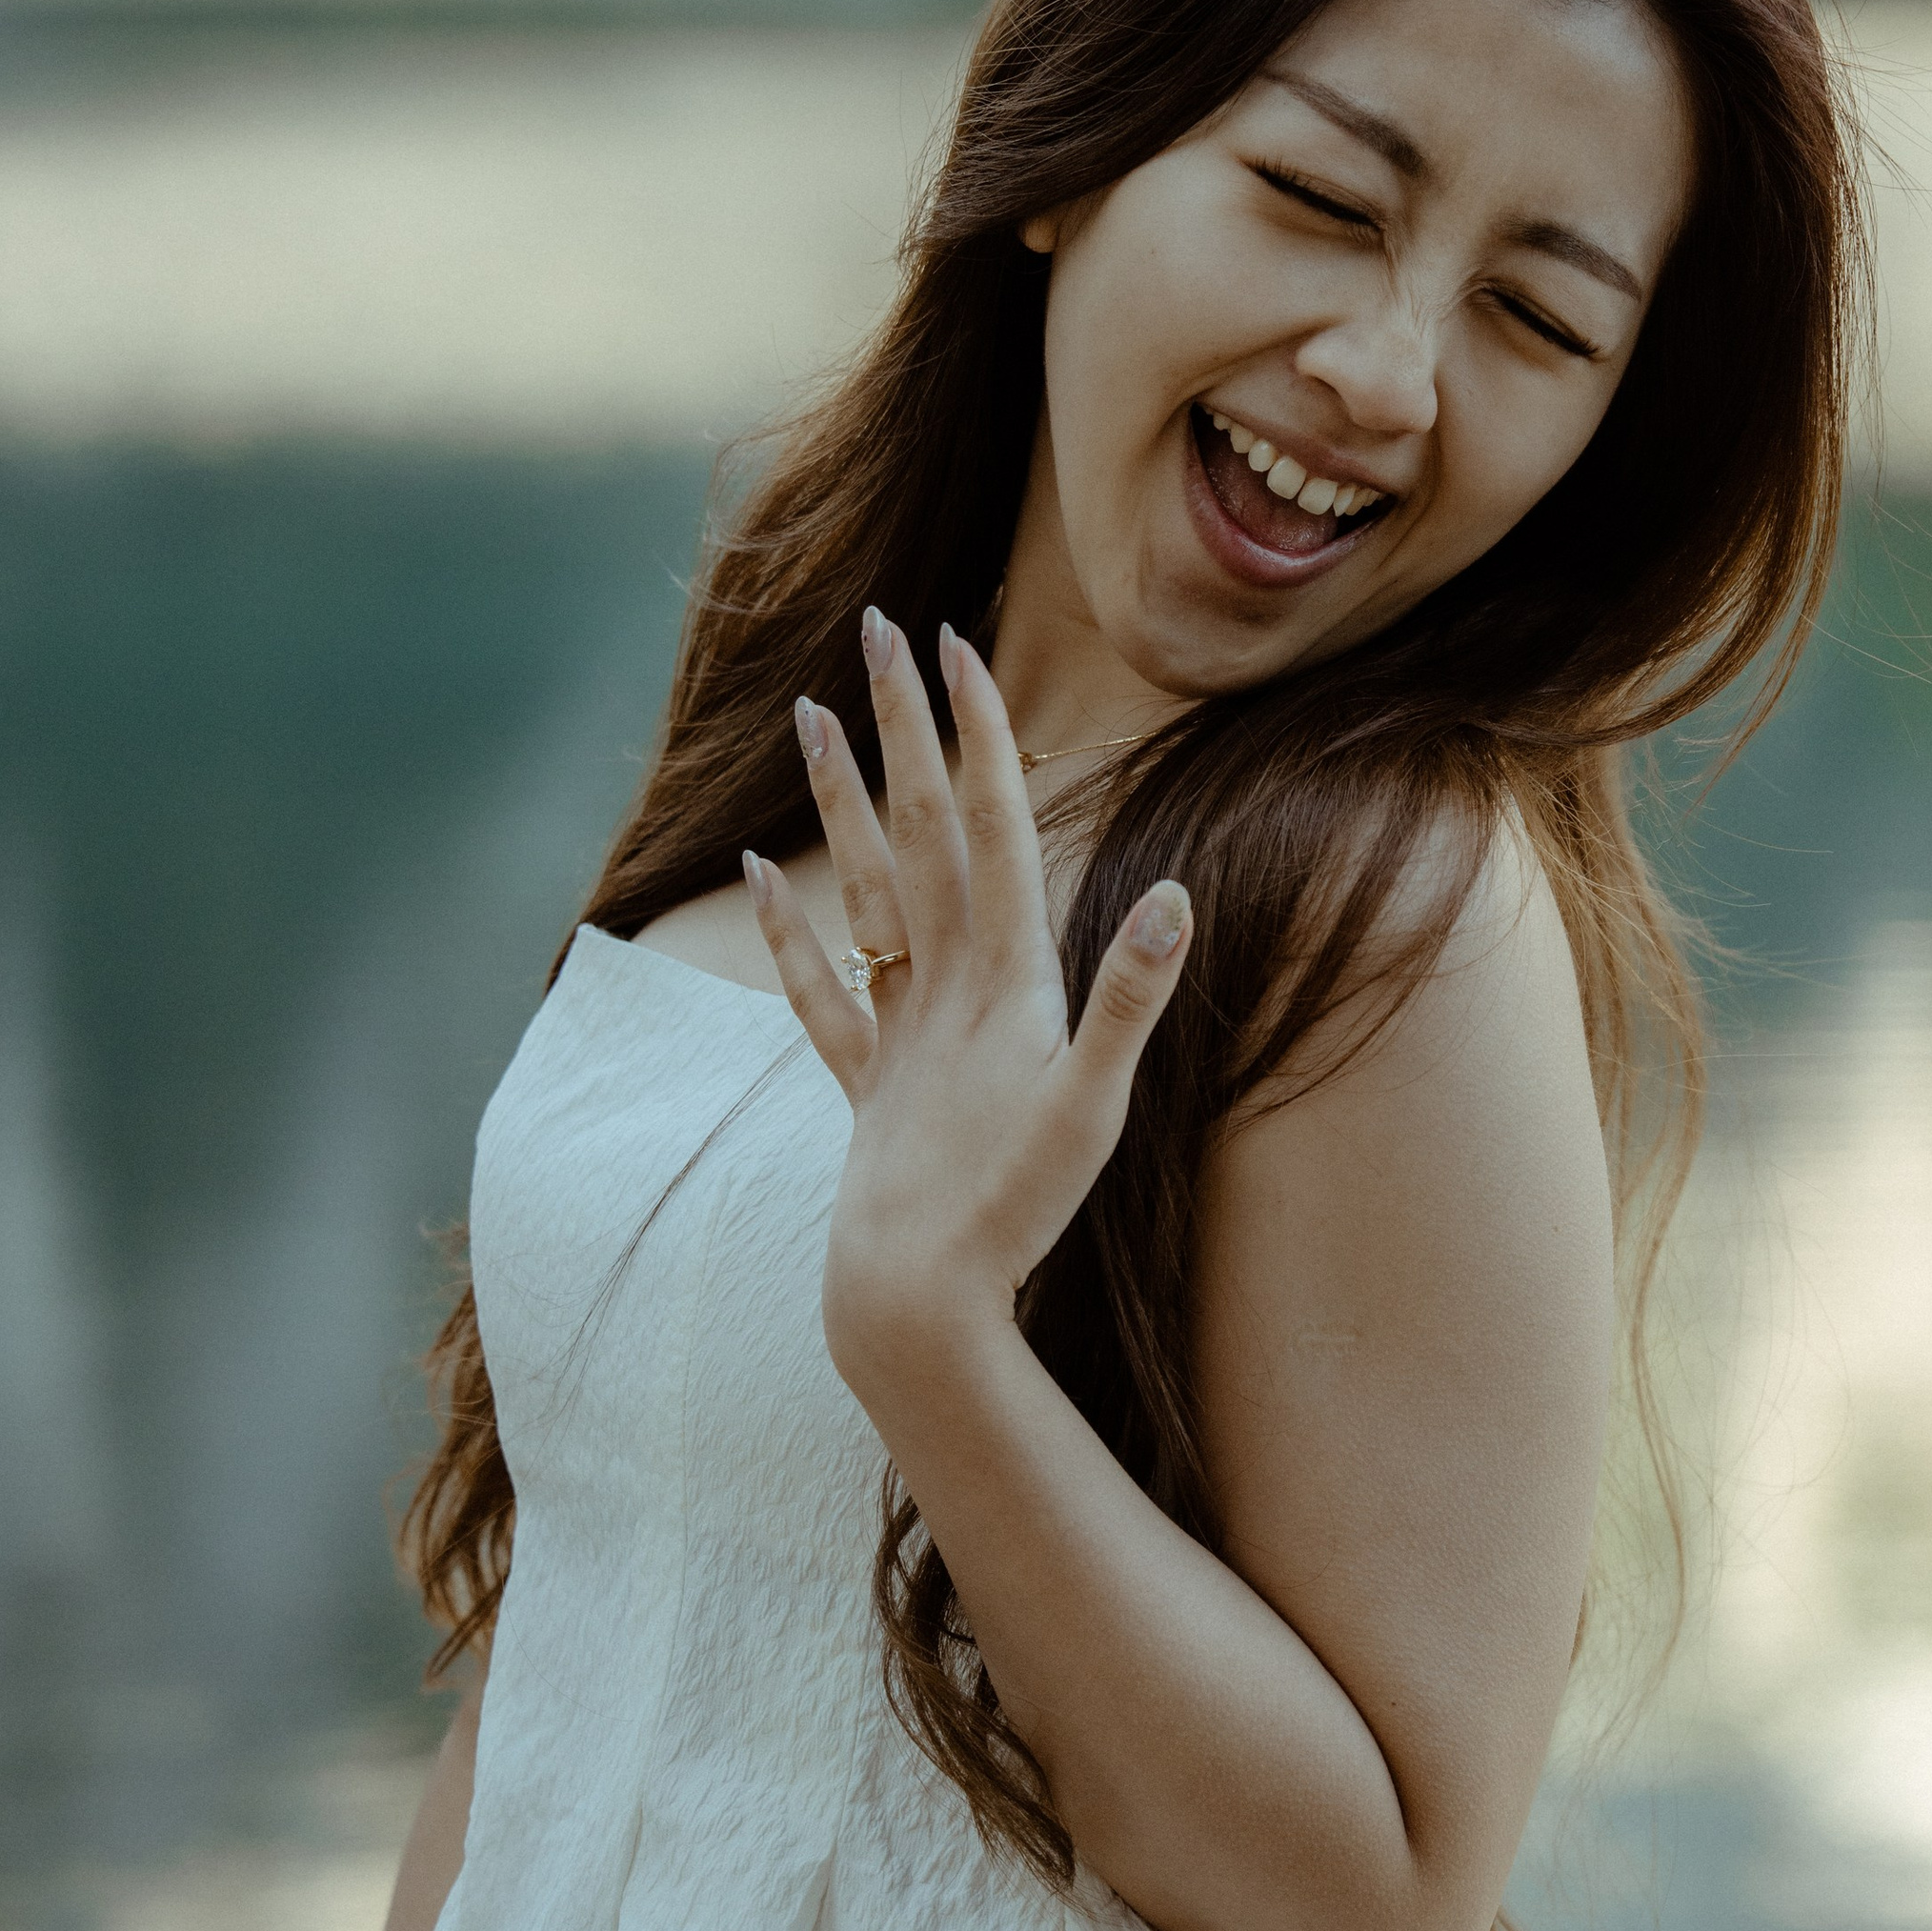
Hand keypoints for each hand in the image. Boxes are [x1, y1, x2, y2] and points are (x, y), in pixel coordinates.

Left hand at [742, 608, 1192, 1397]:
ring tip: (811, 714)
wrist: (914, 1300)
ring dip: (839, 796)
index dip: (977, 733)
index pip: (991, 823)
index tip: (958, 646)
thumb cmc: (1016, 1207)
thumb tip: (1174, 895)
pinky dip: (788, 927)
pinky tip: (757, 872)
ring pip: (863, 884)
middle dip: (905, 724)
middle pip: (922, 825)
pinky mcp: (866, 1080)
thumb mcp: (1097, 1103)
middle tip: (882, 630)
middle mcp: (942, 980)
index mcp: (1003, 972)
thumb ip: (1131, 996)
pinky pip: (819, 987)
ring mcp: (896, 1027)